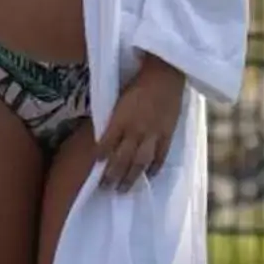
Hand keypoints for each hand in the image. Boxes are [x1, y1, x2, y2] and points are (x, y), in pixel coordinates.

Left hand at [94, 57, 184, 191]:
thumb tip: (102, 133)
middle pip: (122, 158)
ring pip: (140, 161)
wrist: (165, 72)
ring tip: (124, 190)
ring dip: (131, 177)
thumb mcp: (118, 97)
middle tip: (105, 189)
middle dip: (112, 175)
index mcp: (120, 117)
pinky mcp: (167, 133)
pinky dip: (154, 168)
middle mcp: (135, 128)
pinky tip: (149, 176)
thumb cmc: (138, 81)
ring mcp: (153, 132)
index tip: (95, 169)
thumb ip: (113, 117)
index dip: (100, 157)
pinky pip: (160, 155)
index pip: (106, 143)